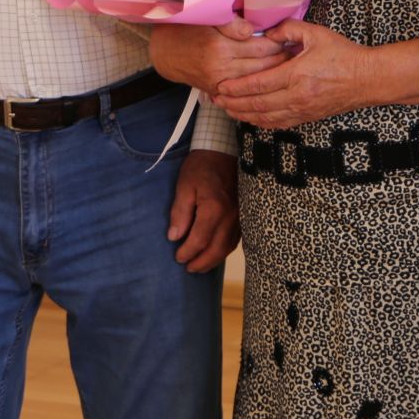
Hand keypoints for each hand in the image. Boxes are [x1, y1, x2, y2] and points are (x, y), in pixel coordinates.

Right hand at [150, 18, 287, 92]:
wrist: (164, 53)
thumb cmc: (187, 30)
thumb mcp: (207, 19)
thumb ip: (231, 23)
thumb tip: (254, 29)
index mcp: (221, 47)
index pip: (261, 46)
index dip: (279, 43)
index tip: (293, 40)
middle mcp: (222, 68)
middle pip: (263, 66)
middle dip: (282, 61)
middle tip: (298, 54)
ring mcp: (219, 83)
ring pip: (256, 81)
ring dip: (274, 75)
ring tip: (290, 68)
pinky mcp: (217, 92)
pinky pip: (244, 92)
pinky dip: (259, 88)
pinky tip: (271, 82)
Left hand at [166, 149, 238, 272]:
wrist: (224, 150)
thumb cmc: (201, 167)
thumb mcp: (184, 186)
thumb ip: (180, 212)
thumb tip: (174, 236)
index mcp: (214, 209)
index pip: (199, 240)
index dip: (188, 252)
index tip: (177, 258)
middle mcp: (231, 217)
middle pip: (216, 249)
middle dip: (201, 262)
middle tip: (188, 268)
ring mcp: (241, 217)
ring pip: (228, 247)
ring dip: (214, 260)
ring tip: (200, 266)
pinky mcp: (245, 215)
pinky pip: (236, 239)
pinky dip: (224, 250)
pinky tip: (215, 252)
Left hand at [209, 19, 371, 128]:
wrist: (367, 79)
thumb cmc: (343, 54)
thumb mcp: (315, 33)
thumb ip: (287, 29)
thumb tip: (266, 33)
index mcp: (297, 75)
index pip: (258, 84)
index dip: (236, 87)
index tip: (220, 85)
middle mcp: (297, 96)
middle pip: (256, 104)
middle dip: (233, 103)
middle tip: (215, 99)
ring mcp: (303, 110)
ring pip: (265, 118)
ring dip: (243, 115)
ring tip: (227, 110)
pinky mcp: (308, 117)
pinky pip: (279, 124)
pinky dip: (261, 122)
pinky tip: (250, 118)